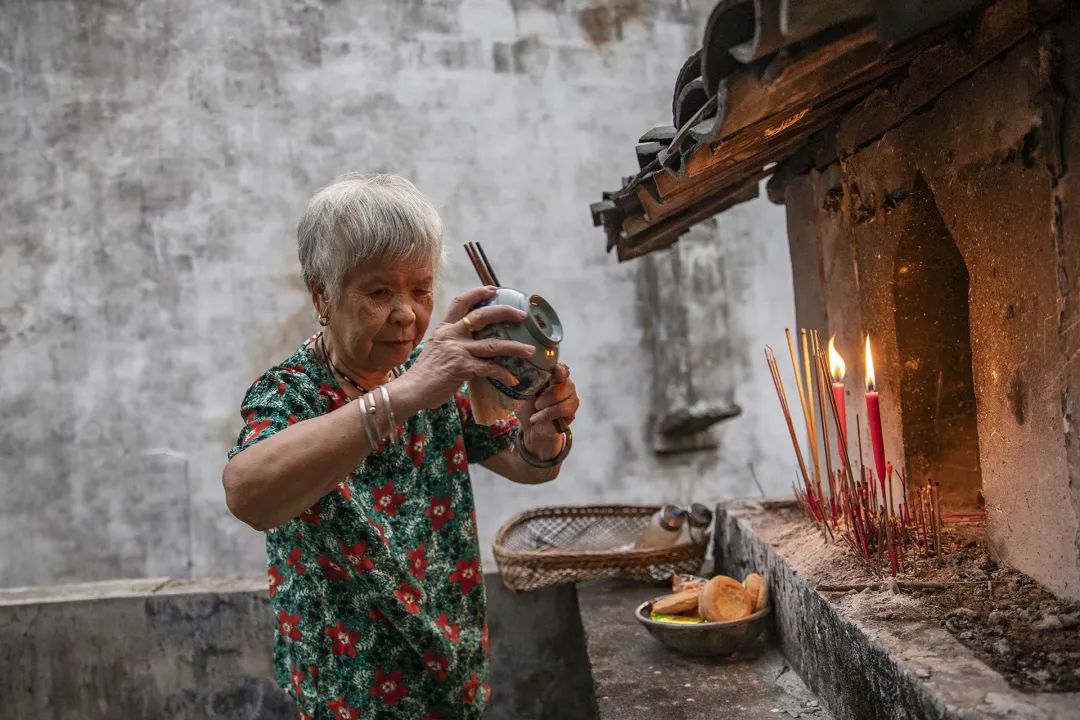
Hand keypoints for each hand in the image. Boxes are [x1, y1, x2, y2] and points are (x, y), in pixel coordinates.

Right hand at [395, 286, 534, 409]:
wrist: (410, 390)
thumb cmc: (425, 374)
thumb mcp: (437, 350)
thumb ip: (454, 343)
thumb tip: (475, 344)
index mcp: (445, 328)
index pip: (461, 301)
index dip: (478, 292)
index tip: (494, 289)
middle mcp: (451, 335)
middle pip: (482, 316)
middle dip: (505, 312)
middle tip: (522, 315)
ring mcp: (456, 350)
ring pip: (493, 344)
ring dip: (515, 347)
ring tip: (530, 350)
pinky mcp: (461, 368)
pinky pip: (489, 368)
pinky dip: (503, 373)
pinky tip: (513, 378)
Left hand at [519, 364, 578, 458]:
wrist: (529, 427)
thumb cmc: (526, 406)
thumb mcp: (523, 392)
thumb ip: (529, 382)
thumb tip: (525, 375)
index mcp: (554, 375)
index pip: (562, 369)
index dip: (560, 370)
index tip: (555, 372)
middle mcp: (566, 385)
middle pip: (565, 384)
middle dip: (548, 394)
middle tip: (536, 402)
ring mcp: (571, 399)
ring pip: (566, 399)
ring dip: (547, 406)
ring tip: (536, 409)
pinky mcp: (571, 413)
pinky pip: (564, 411)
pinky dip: (547, 415)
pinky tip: (536, 418)